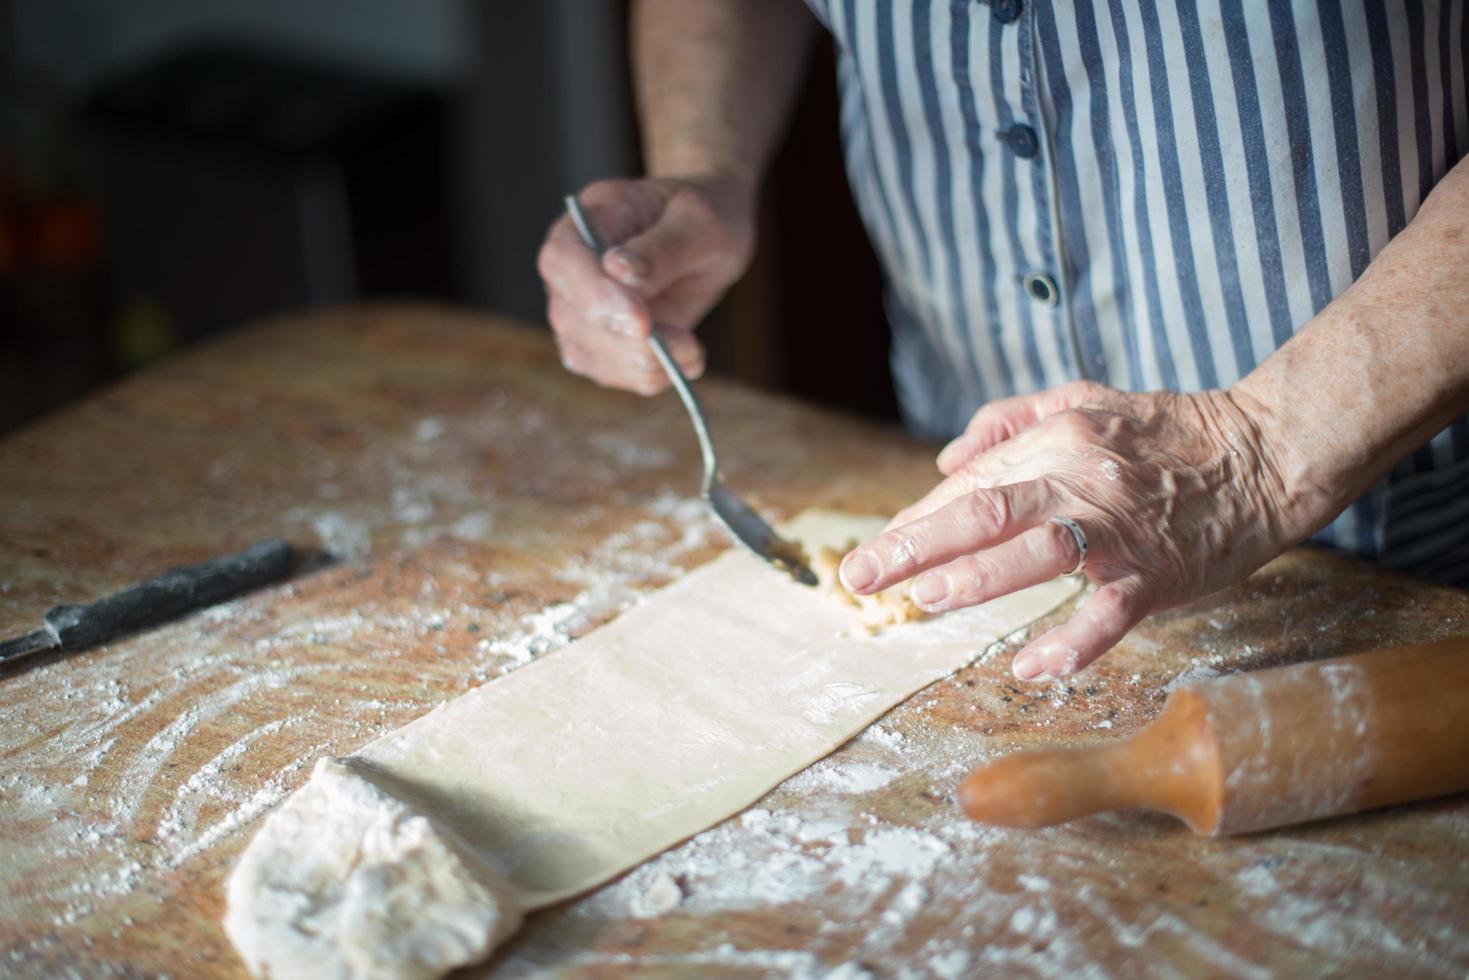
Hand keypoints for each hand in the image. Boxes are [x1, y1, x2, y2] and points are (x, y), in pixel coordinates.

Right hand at [536, 174, 754, 393]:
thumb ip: (659, 249)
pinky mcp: (599, 343)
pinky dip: (651, 375)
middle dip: (628, 341)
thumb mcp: (698, 223)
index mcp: (587, 220)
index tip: (642, 322)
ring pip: (587, 354)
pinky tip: (688, 358)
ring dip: (644, 364)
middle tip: (686, 343)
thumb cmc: (703, 217)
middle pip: (570, 317)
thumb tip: (618, 271)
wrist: (709, 237)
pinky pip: (612, 373)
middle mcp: (572, 268)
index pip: (564, 260)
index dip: (595, 296)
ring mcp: (579, 309)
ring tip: (693, 349)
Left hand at [839, 381, 1297, 681]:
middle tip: (860, 577)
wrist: (1268, 450)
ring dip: (975, 579)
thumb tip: (947, 459)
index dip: (914, 521)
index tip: (871, 555)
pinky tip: (1031, 668)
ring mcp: (1119, 530)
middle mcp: (1081, 479)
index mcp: (1058, 439)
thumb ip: (1010, 421)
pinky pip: (1109, 612)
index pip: (968, 485)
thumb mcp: (1085, 399)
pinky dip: (1071, 643)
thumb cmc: (1170, 431)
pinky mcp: (1158, 573)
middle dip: (914, 545)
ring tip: (924, 601)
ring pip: (1037, 552)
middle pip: (985, 511)